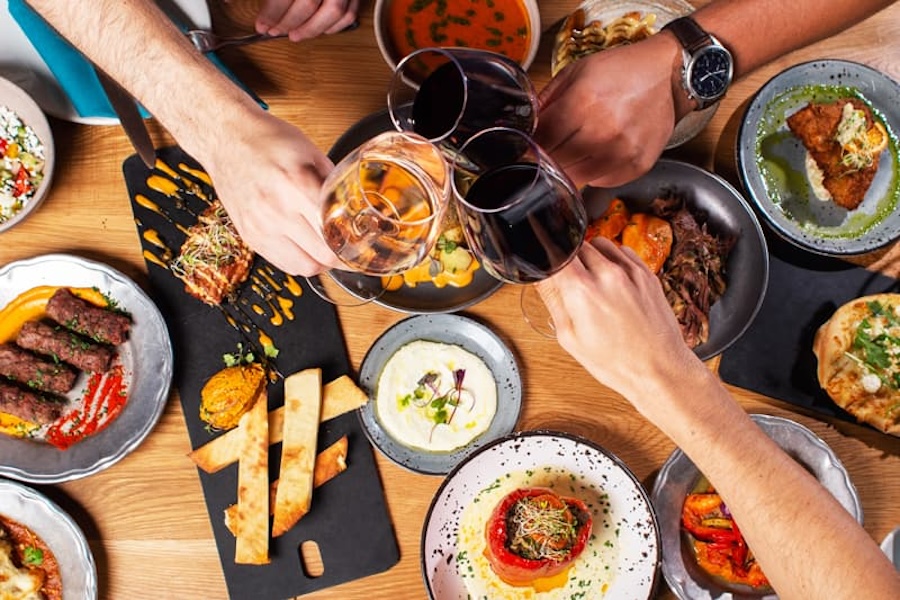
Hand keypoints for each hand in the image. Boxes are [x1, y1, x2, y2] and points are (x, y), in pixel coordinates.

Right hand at [198, 111, 343, 275]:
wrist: (226, 138)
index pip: (334, 233)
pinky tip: (305, 247)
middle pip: (322, 256)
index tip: (363, 242)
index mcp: (296, 185)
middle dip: (341, 255)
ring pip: (304, 267)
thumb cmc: (267, 140)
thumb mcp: (311, 152)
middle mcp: (276, 210)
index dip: (354, 243)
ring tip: (326, 248)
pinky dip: (300, 260)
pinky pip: (283, 263)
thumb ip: (334, 183)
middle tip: (349, 248)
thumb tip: (355, 206)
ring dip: (321, 262)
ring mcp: (260, 227)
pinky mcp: (249, 236)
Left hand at [255, 0, 359, 39]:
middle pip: (309, 3)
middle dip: (289, 22)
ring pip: (334, 11)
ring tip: (295, 35)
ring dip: (312, 28)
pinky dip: (335, 26)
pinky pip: (350, 12)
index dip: (272, 12)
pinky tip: (321, 29)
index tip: (262, 25)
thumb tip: (240, 4)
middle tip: (274, 31)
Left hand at [535, 34, 680, 188]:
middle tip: (554, 144)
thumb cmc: (622, 70)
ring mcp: (621, 154)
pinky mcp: (635, 168)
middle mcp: (602, 133)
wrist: (668, 75)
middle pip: (555, 164)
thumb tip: (524, 127)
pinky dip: (594, 171)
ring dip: (571, 166)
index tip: (530, 142)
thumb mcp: (576, 73)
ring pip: (576, 179)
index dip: (531, 144)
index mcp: (582, 105)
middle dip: (548, 156)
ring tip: (580, 146)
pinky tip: (601, 150)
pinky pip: (600, 182)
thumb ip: (546, 101)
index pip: (541, 142)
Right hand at [536, 237, 694, 398]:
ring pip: (599, 244)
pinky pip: (623, 252)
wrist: (657, 370)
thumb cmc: (615, 362)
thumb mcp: (570, 337)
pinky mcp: (647, 274)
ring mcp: (630, 272)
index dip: (549, 259)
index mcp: (582, 291)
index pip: (556, 253)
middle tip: (572, 285)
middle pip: (576, 246)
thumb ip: (553, 300)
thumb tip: (540, 277)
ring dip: (591, 257)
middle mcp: (607, 275)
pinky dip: (613, 261)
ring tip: (593, 283)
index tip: (548, 267)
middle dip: (569, 261)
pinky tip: (612, 284)